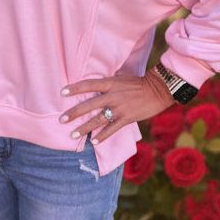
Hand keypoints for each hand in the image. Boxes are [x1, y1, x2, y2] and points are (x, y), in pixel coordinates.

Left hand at [59, 67, 176, 143]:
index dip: (75, 88)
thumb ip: (108, 83)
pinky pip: (112, 129)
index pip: (88, 85)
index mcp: (110, 83)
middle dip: (74, 113)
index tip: (62, 92)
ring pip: (98, 120)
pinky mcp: (127, 119)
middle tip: (61, 120)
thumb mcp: (121, 78)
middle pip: (89, 105)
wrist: (158, 90)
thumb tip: (96, 86)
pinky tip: (93, 141)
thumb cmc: (138, 82)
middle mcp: (113, 96)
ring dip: (84, 128)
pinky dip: (102, 136)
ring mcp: (119, 108)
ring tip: (73, 134)